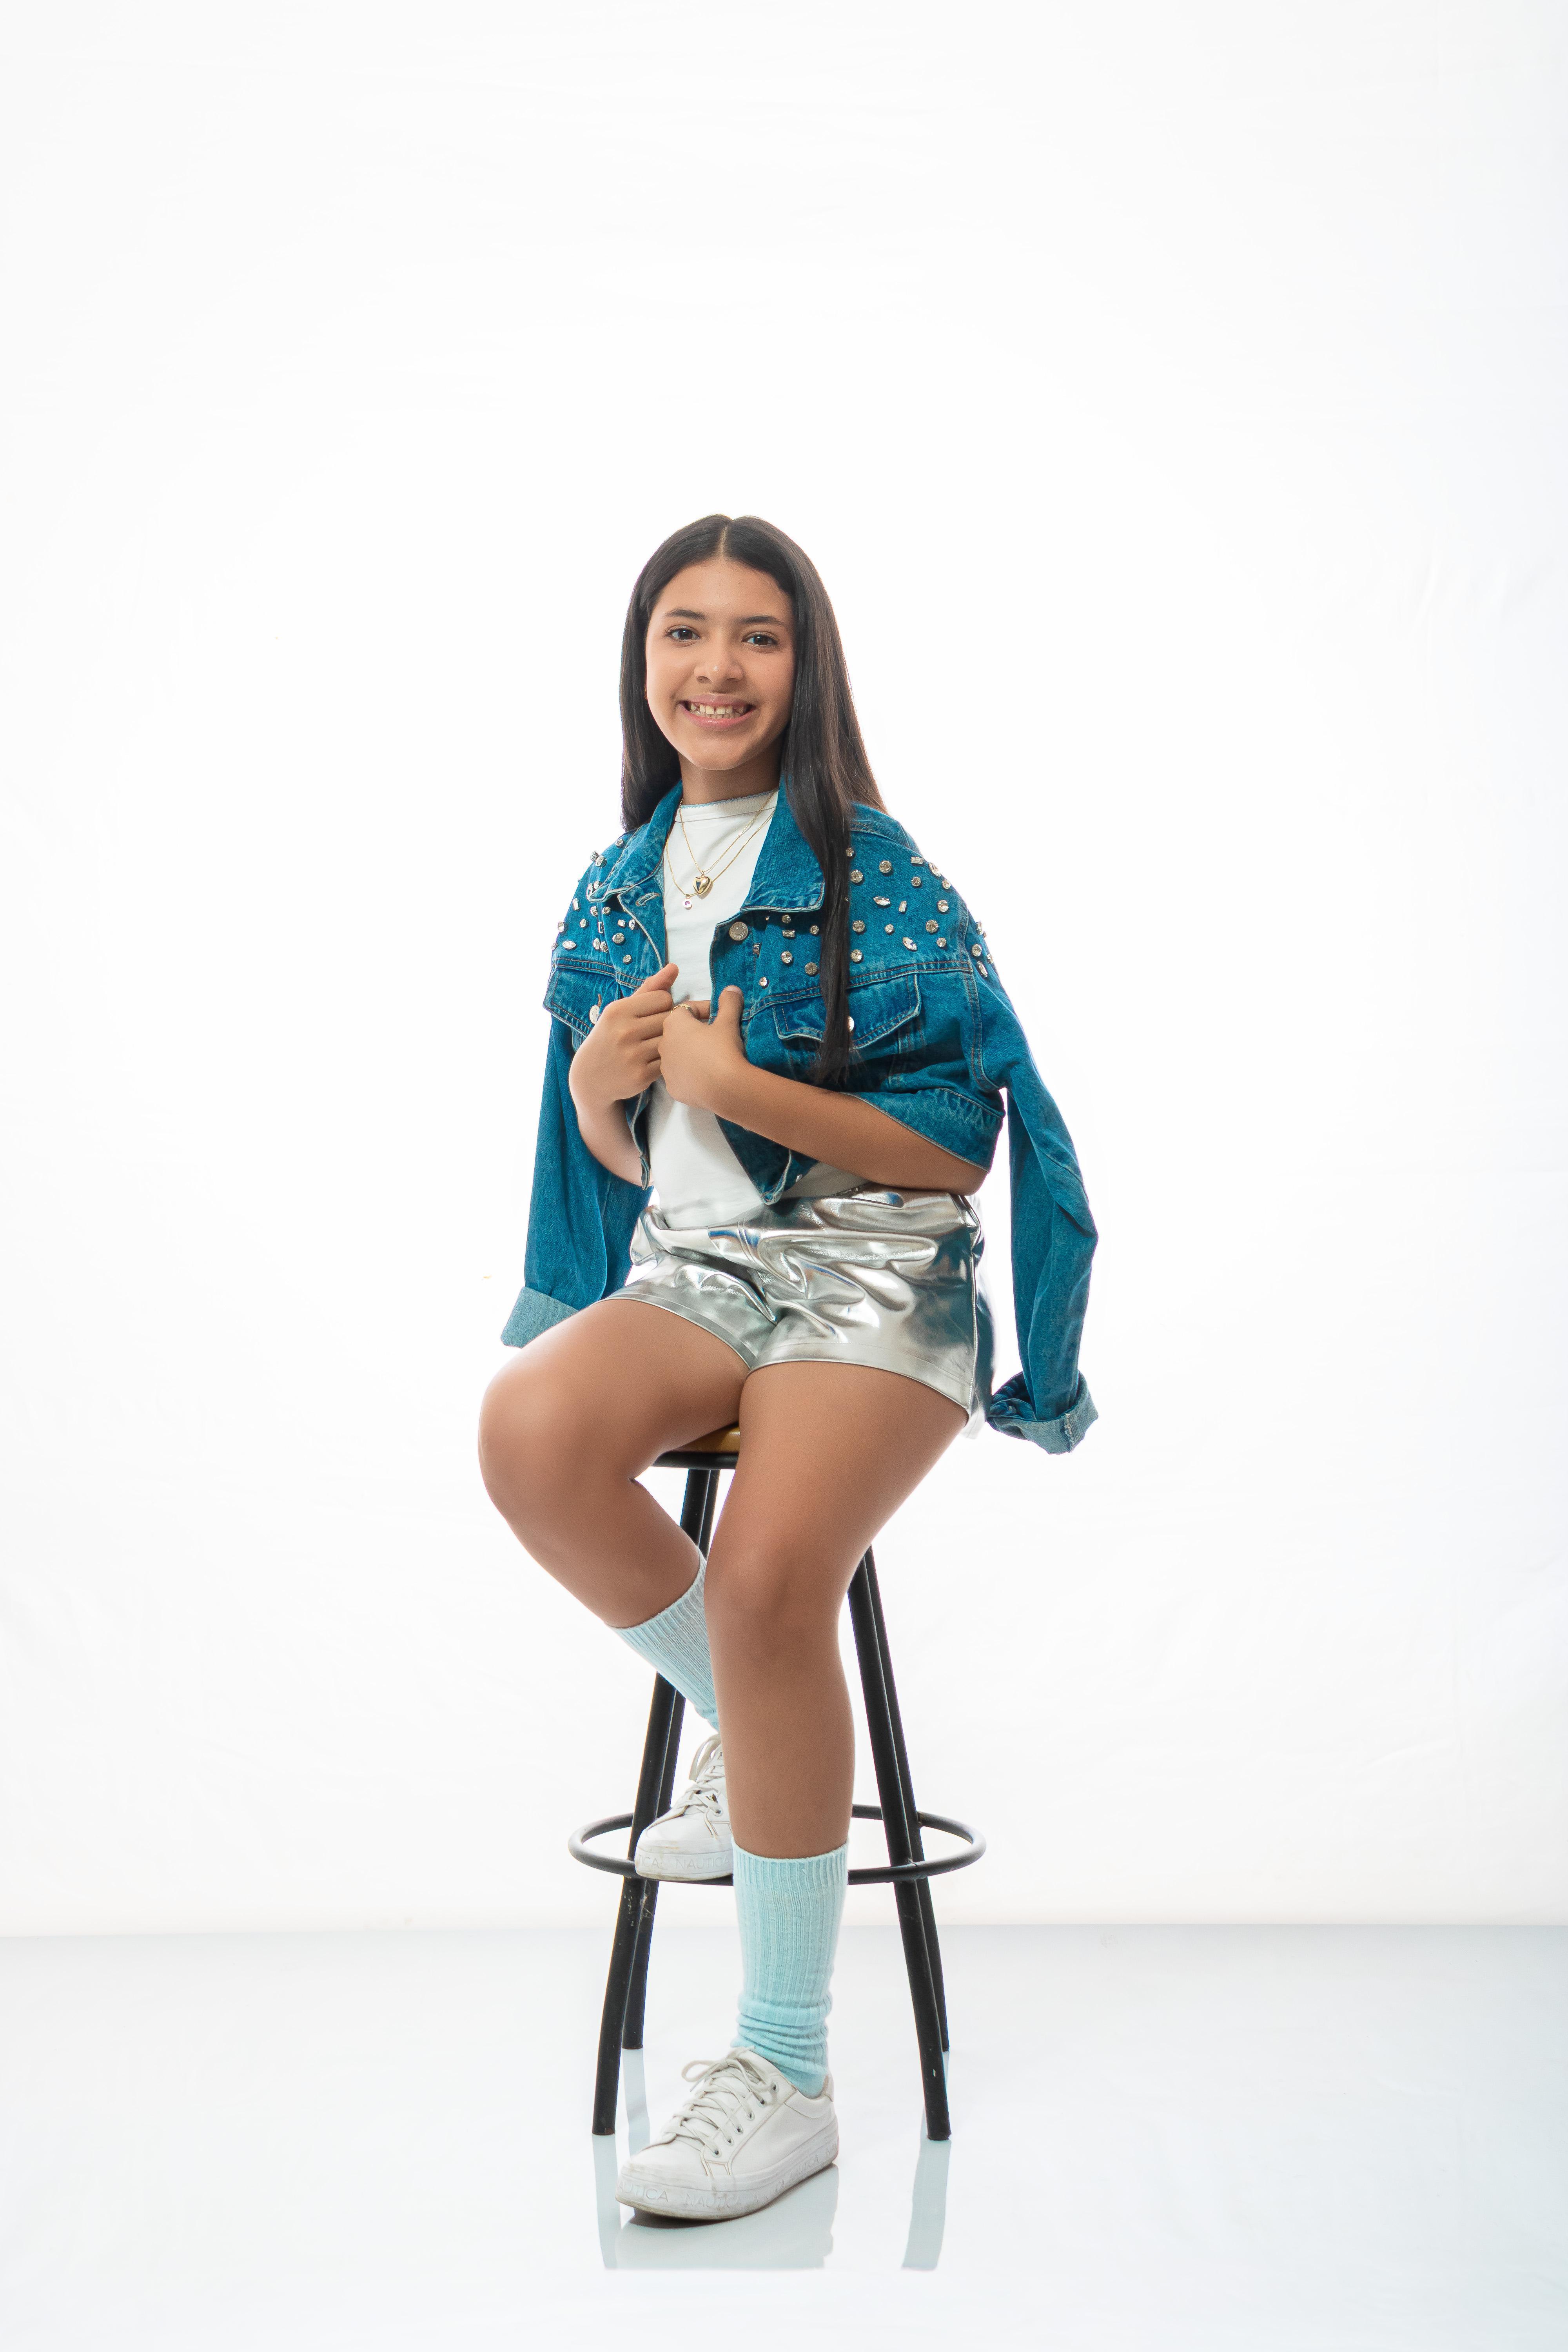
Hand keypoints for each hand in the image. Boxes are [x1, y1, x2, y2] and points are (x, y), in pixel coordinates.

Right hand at [568, 961, 676, 1111]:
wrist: (590, 1078)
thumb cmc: (610, 1037)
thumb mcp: (622, 1010)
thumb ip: (650, 988)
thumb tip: (674, 967)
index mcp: (619, 1011)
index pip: (664, 998)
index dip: (662, 1006)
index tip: (651, 1014)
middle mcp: (625, 1031)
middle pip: (670, 1019)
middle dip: (665, 1024)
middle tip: (651, 1032)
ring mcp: (633, 1055)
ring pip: (671, 1041)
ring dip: (667, 1044)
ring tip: (651, 1046)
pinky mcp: (641, 1076)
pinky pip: (668, 1062)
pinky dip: (663, 1062)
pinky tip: (649, 1062)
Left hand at [656, 984, 750, 1114]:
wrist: (726, 1089)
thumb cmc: (724, 1049)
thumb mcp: (729, 1022)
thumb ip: (729, 1002)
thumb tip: (731, 989)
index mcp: (673, 1023)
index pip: (687, 1009)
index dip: (705, 1010)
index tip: (720, 1016)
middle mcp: (663, 1045)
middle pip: (680, 1033)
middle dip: (696, 1032)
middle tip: (717, 1036)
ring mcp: (666, 1069)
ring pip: (679, 1055)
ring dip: (692, 1053)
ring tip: (712, 1057)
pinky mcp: (672, 1088)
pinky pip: (681, 1076)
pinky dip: (691, 1073)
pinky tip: (707, 1076)